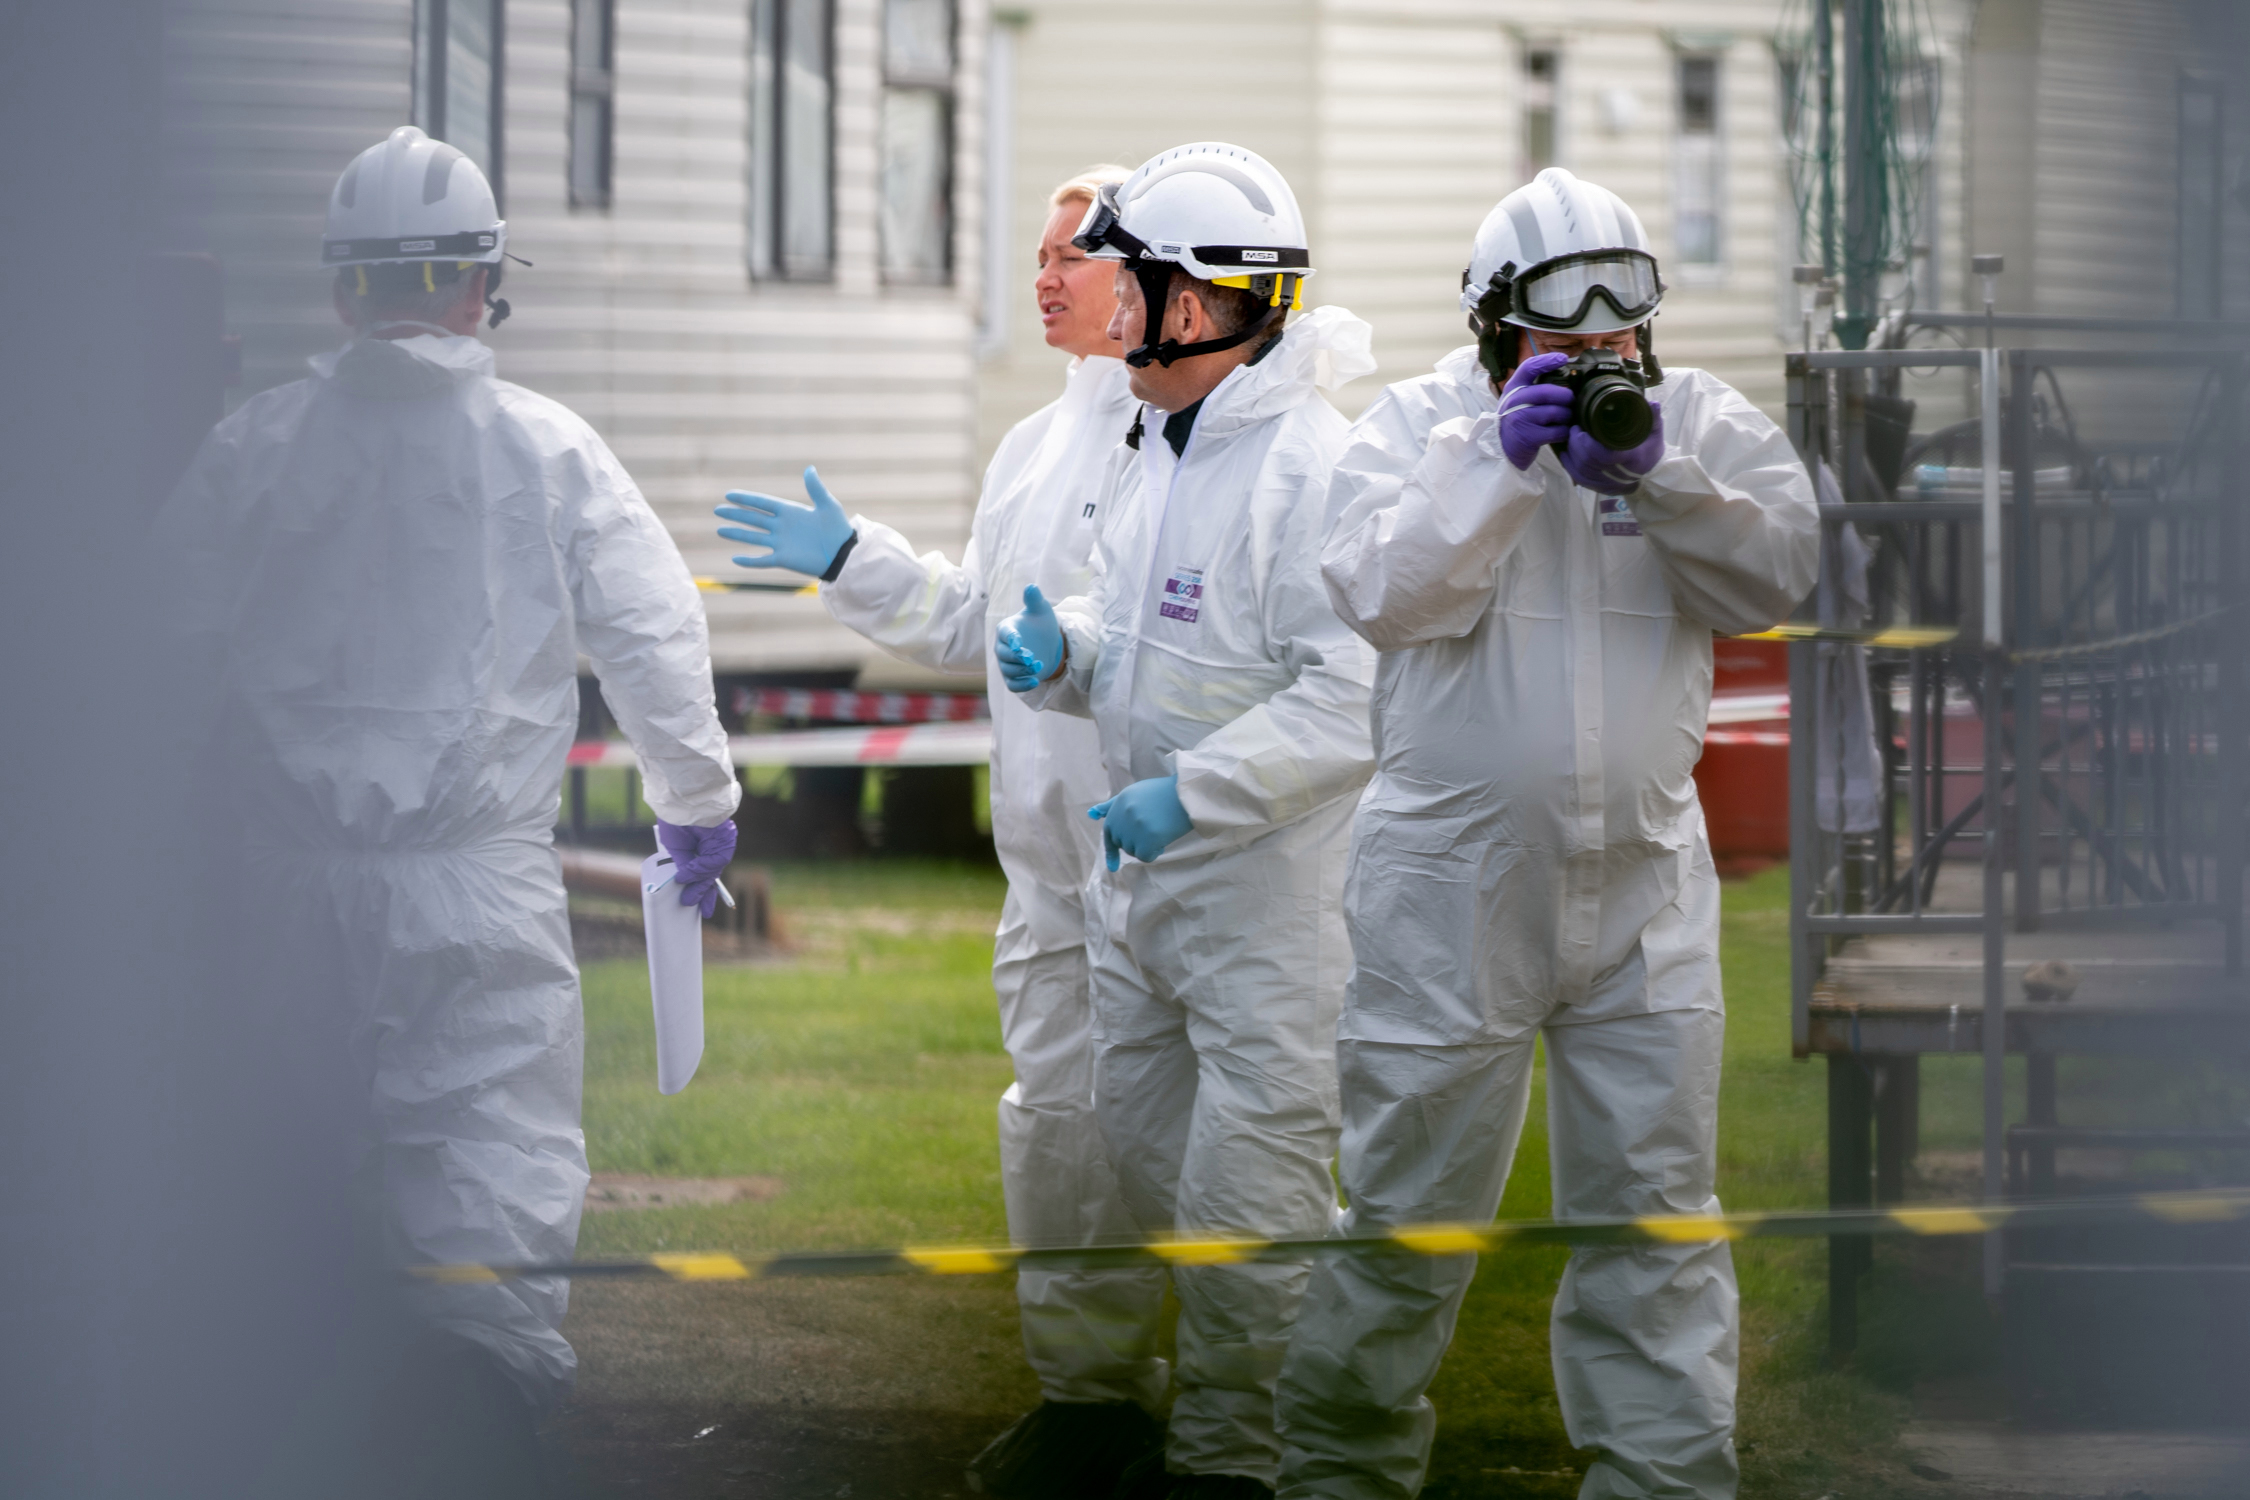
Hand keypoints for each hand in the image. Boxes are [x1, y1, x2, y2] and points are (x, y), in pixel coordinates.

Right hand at [655, 817, 737, 919]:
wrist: (682, 801)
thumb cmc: (675, 820)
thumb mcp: (675, 848)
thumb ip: (684, 865)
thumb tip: (685, 881)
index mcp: (698, 845)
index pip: (701, 870)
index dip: (699, 887)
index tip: (693, 902)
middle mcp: (711, 845)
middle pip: (711, 873)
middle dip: (705, 892)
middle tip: (702, 910)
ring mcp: (720, 843)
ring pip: (713, 870)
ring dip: (700, 885)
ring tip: (689, 898)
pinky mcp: (726, 840)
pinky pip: (715, 861)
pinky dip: (701, 869)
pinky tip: (688, 875)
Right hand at [716, 465, 855, 576]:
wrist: (844, 554)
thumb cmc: (838, 529)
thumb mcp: (828, 505)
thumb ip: (816, 488)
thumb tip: (809, 469)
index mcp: (790, 511)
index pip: (762, 503)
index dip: (746, 498)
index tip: (729, 494)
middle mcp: (781, 526)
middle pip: (753, 518)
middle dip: (735, 514)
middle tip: (718, 510)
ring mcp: (781, 543)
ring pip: (753, 537)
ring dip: (737, 534)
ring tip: (719, 530)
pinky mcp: (784, 559)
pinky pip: (762, 560)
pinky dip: (749, 561)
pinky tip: (735, 559)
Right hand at [994, 584, 1065, 694]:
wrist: (1047, 644)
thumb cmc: (1040, 624)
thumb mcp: (1041, 610)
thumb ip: (1035, 599)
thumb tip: (1031, 587)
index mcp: (1006, 629)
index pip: (1005, 634)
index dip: (1011, 639)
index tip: (1020, 644)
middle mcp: (1002, 647)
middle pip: (1004, 655)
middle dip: (1018, 658)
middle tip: (1033, 658)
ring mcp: (1006, 663)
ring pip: (1008, 671)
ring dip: (1022, 671)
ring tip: (1038, 666)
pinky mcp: (1013, 677)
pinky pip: (1012, 685)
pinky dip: (1022, 685)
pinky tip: (1035, 682)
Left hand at [1088, 775, 1193, 870]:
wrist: (1188, 793)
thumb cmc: (1163, 793)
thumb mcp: (1134, 792)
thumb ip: (1112, 805)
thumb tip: (1091, 814)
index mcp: (1119, 803)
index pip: (1109, 832)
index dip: (1111, 850)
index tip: (1112, 867)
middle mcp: (1123, 815)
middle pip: (1123, 844)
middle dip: (1136, 843)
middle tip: (1152, 832)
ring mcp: (1135, 828)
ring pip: (1135, 852)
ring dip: (1146, 847)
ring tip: (1160, 830)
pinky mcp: (1148, 838)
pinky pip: (1146, 857)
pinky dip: (1156, 852)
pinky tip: (1164, 839)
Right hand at [1496, 351, 1574, 471]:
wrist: (1502, 449)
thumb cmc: (1516, 421)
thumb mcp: (1517, 400)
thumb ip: (1533, 387)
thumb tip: (1563, 377)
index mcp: (1513, 389)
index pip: (1529, 368)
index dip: (1547, 361)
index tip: (1563, 359)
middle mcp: (1514, 402)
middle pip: (1548, 392)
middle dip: (1566, 397)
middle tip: (1571, 401)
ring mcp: (1520, 419)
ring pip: (1556, 412)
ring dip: (1566, 416)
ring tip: (1565, 419)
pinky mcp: (1528, 437)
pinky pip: (1557, 431)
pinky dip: (1563, 432)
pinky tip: (1560, 433)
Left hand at [1559, 402, 1664, 495]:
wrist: (1652, 477)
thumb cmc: (1652, 452)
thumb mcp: (1655, 434)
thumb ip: (1653, 418)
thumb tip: (1652, 402)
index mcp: (1631, 459)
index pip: (1603, 454)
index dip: (1587, 443)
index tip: (1581, 429)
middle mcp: (1618, 474)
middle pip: (1587, 462)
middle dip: (1575, 444)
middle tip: (1573, 430)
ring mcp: (1608, 483)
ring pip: (1581, 471)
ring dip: (1571, 454)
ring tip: (1570, 439)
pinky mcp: (1600, 488)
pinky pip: (1580, 480)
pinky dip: (1570, 467)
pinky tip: (1566, 456)